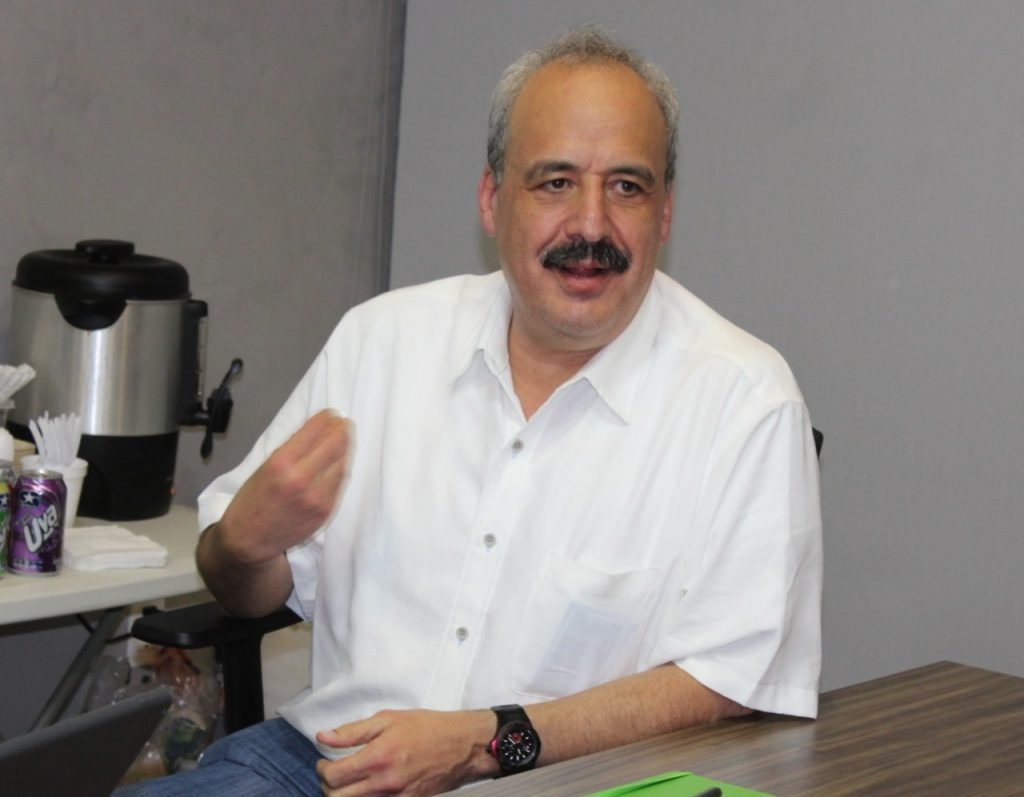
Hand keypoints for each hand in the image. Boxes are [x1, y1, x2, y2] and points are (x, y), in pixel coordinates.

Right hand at [219, 409, 351, 562]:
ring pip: (341, 464)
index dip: (326, 419)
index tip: (332, 413)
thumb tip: (313, 430)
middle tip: (344, 423)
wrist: (250, 540)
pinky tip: (342, 460)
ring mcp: (316, 497)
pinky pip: (340, 483)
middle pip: (333, 445)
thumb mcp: (263, 467)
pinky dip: (342, 468)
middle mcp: (300, 479)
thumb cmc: (252, 502)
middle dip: (341, 430)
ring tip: (346, 437)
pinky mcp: (325, 511)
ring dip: (346, 447)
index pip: (313, 432)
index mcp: (281, 464)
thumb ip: (289, 449)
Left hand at [314, 709, 494, 795]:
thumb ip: (352, 731)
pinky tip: (367, 786)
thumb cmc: (427, 727)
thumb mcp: (388, 719)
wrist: (462, 745)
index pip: (333, 776)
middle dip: (328, 786)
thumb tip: (323, 737)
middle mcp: (384, 782)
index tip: (324, 762)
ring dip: (344, 795)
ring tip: (349, 780)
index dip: (321, 769)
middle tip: (332, 773)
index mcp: (377, 757)